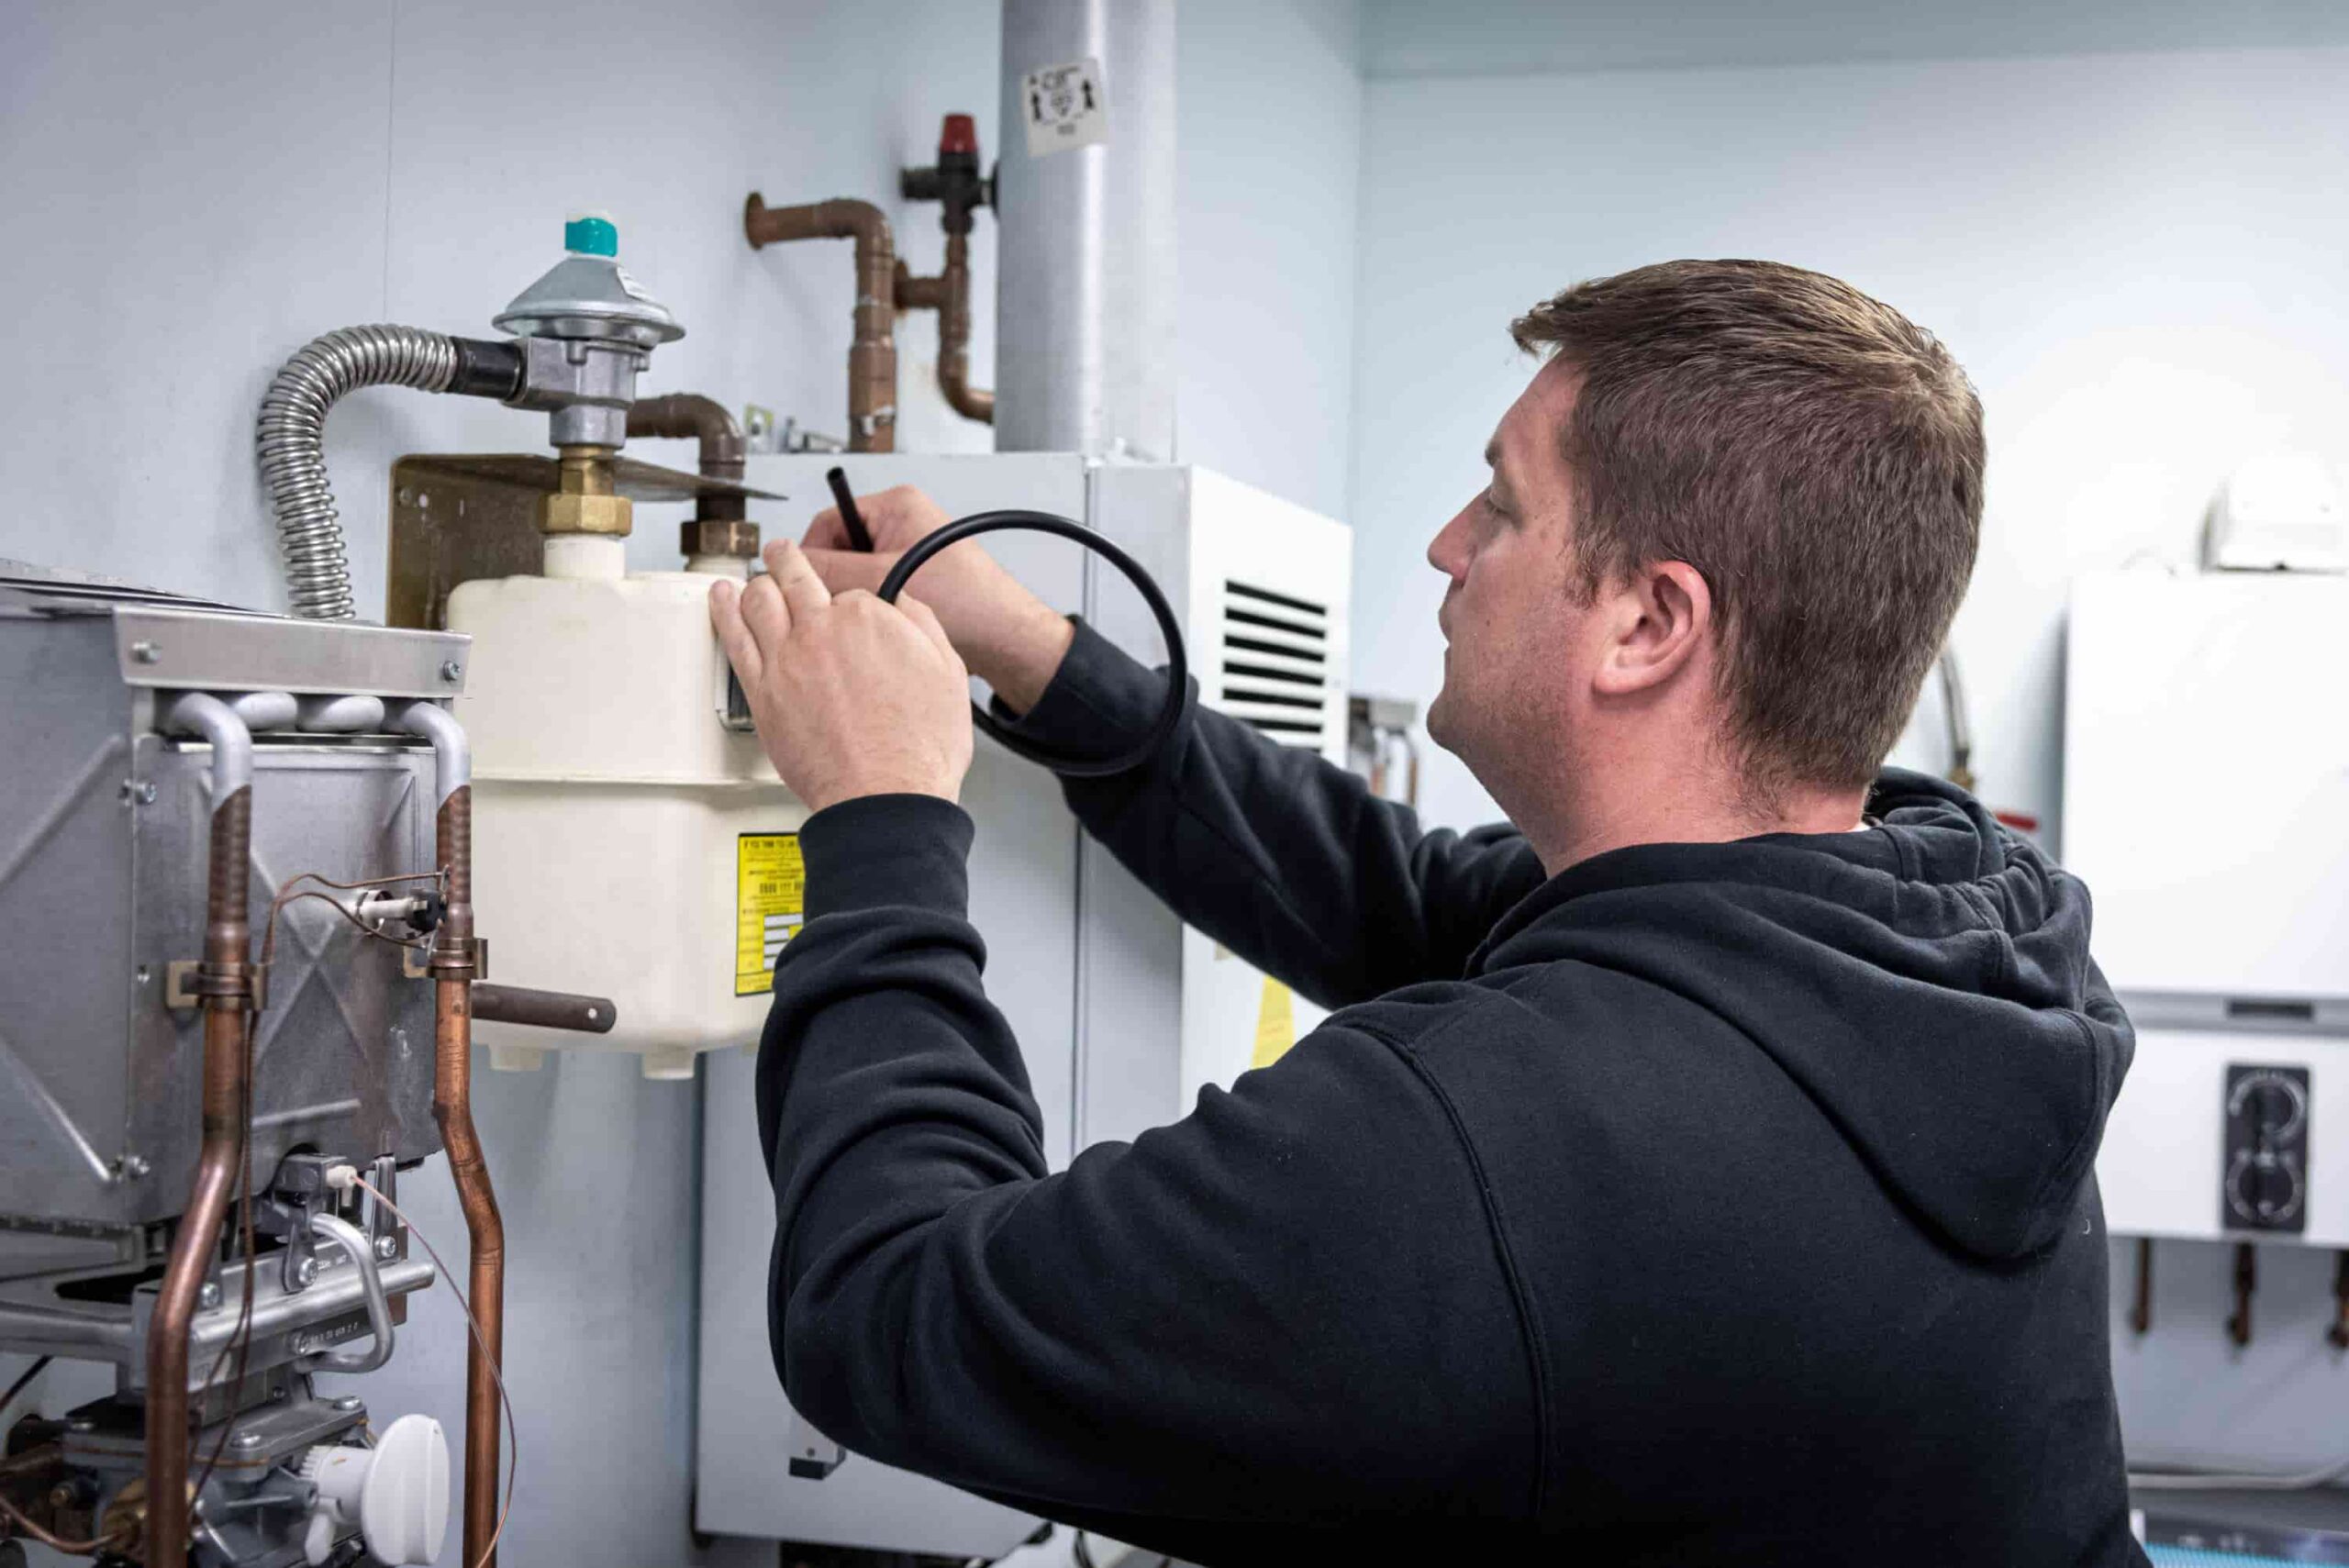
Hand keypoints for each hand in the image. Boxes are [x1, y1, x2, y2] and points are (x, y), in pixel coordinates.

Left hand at [709, 540, 973, 813]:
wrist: (885, 796)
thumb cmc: (918, 749)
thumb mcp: (947, 671)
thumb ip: (921, 626)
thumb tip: (905, 604)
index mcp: (868, 617)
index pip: (851, 593)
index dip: (852, 604)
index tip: (850, 612)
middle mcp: (821, 629)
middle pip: (796, 580)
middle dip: (788, 560)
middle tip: (782, 552)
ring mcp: (787, 659)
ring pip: (758, 600)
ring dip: (755, 581)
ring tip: (752, 575)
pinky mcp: (762, 692)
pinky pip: (733, 639)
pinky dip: (722, 611)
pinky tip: (719, 599)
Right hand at [796, 486, 1075, 713]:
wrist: (1005, 639)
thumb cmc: (968, 601)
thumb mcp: (883, 581)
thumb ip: (829, 571)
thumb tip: (786, 568)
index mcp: (897, 505)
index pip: (826, 522)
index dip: (809, 557)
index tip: (799, 586)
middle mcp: (904, 524)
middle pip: (839, 551)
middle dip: (836, 582)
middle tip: (837, 609)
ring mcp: (911, 553)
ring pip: (857, 576)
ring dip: (855, 600)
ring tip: (868, 621)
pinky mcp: (918, 581)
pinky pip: (878, 591)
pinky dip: (874, 610)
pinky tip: (883, 630)